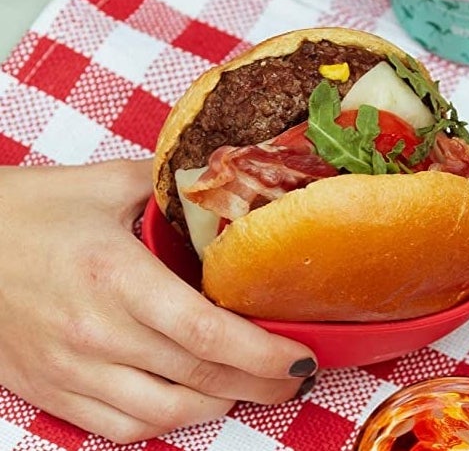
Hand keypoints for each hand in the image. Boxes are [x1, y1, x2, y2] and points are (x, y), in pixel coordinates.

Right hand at [0, 161, 315, 442]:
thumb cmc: (28, 211)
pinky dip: (164, 423)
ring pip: (163, 415)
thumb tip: (221, 182)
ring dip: (218, 407)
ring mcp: (72, 371)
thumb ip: (170, 185)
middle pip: (198, 379)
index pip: (207, 333)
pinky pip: (117, 428)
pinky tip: (189, 401)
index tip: (301, 356)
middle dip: (260, 384)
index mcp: (117, 275)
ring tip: (252, 387)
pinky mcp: (51, 391)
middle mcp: (97, 333)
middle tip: (294, 375)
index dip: (264, 353)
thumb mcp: (106, 182)